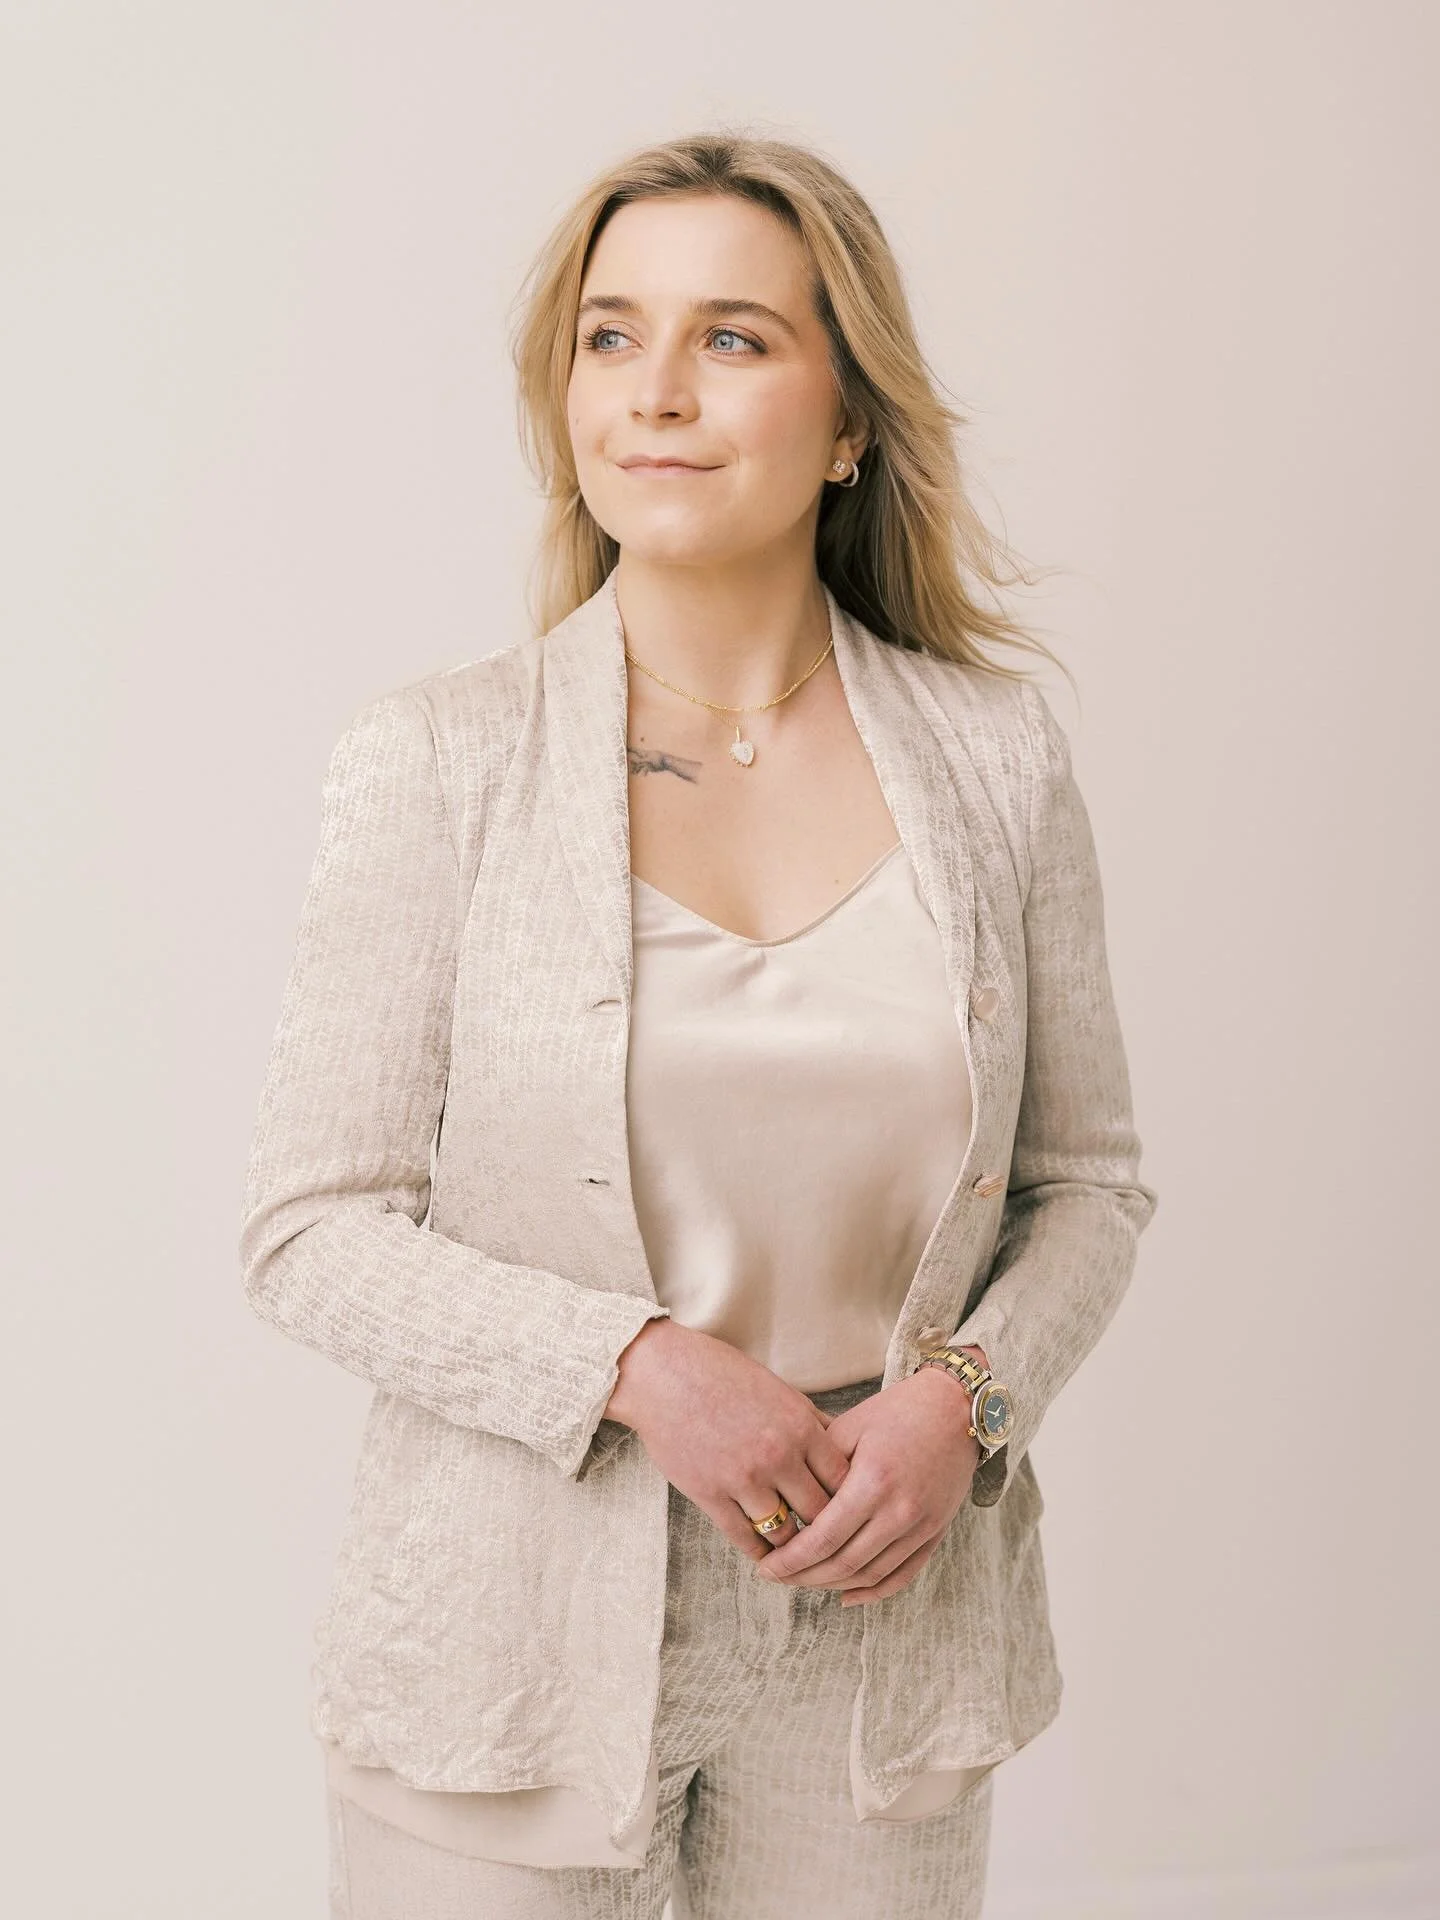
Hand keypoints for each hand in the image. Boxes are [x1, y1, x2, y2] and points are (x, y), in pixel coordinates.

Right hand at [609, 1320, 853, 1563]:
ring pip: (786, 1533)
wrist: (662, 1374)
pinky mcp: (710, 1495)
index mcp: (800, 1425)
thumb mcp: (778, 1389)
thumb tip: (846, 1447)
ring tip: (798, 1548)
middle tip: (829, 1537)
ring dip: (793, 1543)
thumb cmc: (721, 1375)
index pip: (844, 1479)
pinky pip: (745, 1538)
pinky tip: (766, 1554)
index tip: (848, 1506)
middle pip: (821, 1512)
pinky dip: (760, 1552)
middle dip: (827, 1525)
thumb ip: (812, 1421)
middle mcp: (778, 1454)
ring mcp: (743, 1478)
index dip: (851, 1497)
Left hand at [752, 1364, 981, 1604]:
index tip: (766, 1567)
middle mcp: (900, 1511)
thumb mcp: (851, 1427)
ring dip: (833, 1585)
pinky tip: (846, 1596)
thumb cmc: (898, 1411)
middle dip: (804, 1577)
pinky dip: (873, 1592)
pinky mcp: (935, 1533)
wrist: (955, 1409)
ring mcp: (921, 1527)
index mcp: (873, 1482)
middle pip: (844, 1564)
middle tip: (776, 1577)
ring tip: (803, 1580)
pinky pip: (902, 1576)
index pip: (824, 1539)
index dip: (791, 1560)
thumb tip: (790, 1504)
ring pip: (870, 1575)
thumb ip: (820, 1468)